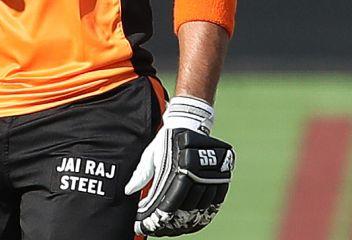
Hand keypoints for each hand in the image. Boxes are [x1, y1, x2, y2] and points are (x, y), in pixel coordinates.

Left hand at [125, 96, 234, 235]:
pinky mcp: (223, 177)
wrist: (191, 122)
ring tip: (173, 229)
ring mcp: (214, 175)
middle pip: (185, 210)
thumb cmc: (167, 140)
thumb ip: (142, 173)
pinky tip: (194, 223)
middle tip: (158, 231)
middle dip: (169, 225)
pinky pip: (215, 204)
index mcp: (182, 166)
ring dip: (186, 224)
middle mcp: (200, 172)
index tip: (144, 226)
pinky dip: (204, 216)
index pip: (169, 203)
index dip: (156, 219)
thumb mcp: (151, 154)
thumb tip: (128, 191)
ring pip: (201, 210)